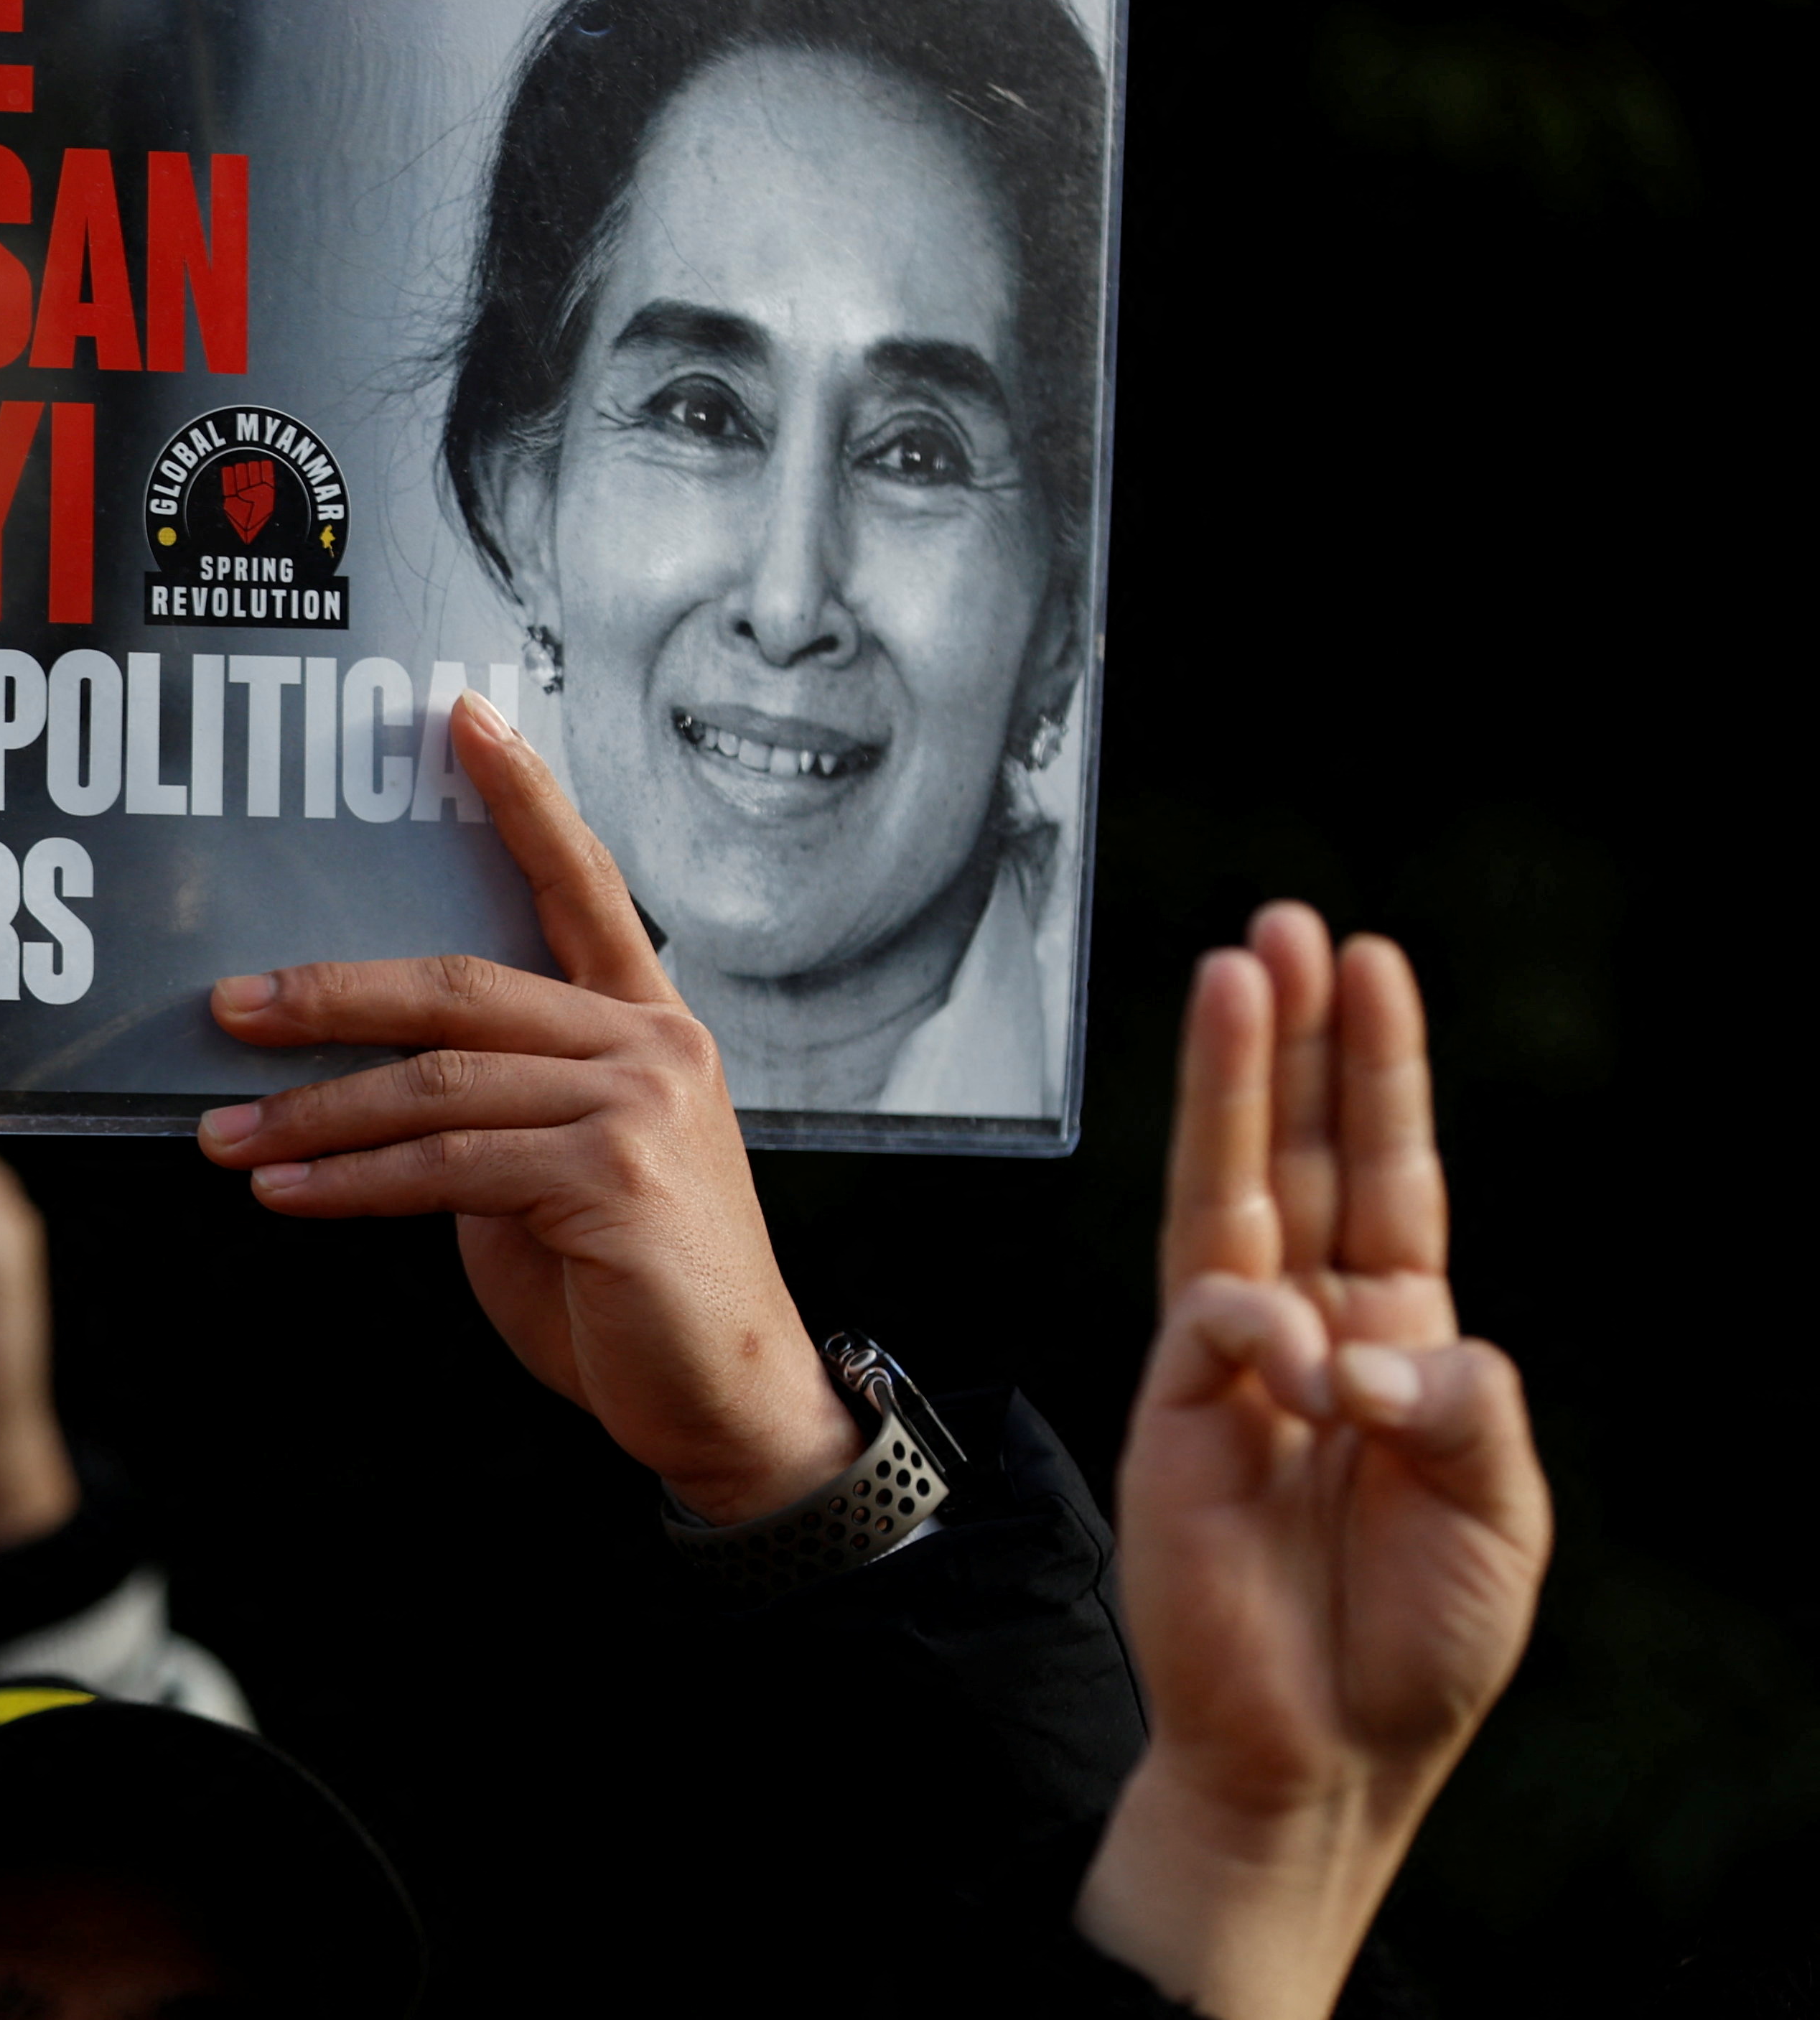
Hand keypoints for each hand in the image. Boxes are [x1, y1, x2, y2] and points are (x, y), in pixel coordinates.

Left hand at [195, 691, 858, 1523]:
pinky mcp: (608, 1176)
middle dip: (330, 991)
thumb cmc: (629, 1285)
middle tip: (229, 1004)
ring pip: (436, 1082)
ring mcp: (636, 1105)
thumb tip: (372, 1087)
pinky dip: (348, 1180)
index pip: (579, 882)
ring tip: (225, 1133)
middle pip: (461, 984)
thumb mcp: (556, 1168)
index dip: (522, 797)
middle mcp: (650, 1043)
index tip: (465, 720)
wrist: (722, 1394)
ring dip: (310, 1111)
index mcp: (645, 1021)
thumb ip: (494, 1108)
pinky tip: (286, 1189)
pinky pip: (442, 1165)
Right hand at [1077, 906, 1550, 2018]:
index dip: (1376, 1072)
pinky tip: (1293, 1360)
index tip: (1370, 965)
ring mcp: (1234, 1360)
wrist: (1315, 1749)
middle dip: (1290, 1036)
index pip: (1384, 1175)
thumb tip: (1370, 1341)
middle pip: (1293, 1152)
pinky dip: (1260, 1327)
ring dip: (1233, 1081)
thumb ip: (1465, 1406)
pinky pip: (1214, 1319)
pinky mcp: (1176, 1406)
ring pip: (1228, 1189)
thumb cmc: (1414, 1642)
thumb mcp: (1499, 1514)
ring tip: (1239, 974)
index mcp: (1399, 1339)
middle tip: (1284, 927)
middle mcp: (1312, 1326)